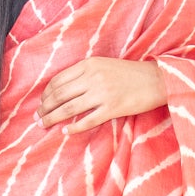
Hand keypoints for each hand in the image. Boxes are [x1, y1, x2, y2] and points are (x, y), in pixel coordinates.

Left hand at [37, 56, 166, 133]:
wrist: (157, 79)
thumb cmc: (129, 73)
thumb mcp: (104, 65)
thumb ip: (84, 74)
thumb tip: (62, 90)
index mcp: (89, 64)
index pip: (58, 80)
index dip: (45, 94)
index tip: (41, 103)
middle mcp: (93, 77)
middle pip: (59, 95)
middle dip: (44, 108)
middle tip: (37, 118)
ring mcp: (103, 93)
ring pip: (69, 108)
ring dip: (52, 118)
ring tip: (44, 125)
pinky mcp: (113, 108)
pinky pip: (88, 120)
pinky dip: (74, 127)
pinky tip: (66, 131)